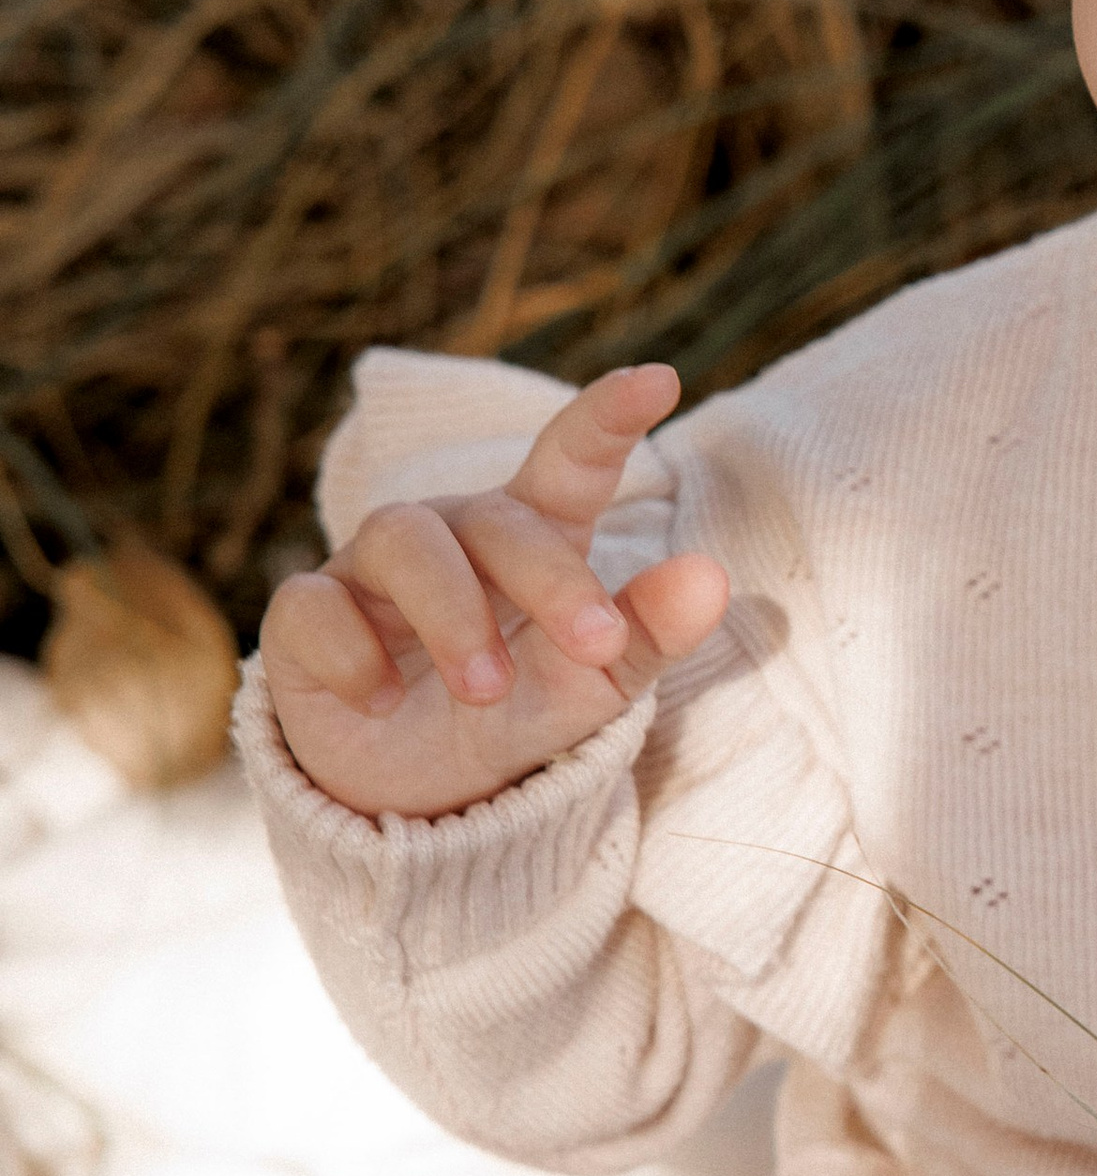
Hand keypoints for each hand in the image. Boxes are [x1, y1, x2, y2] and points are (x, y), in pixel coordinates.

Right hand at [260, 364, 729, 820]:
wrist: (410, 796)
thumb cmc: (509, 713)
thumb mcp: (585, 688)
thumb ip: (645, 636)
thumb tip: (713, 578)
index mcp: (530, 538)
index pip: (569, 463)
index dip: (606, 418)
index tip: (660, 380)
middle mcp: (452, 536)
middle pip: (496, 519)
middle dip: (549, 579)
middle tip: (593, 646)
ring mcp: (370, 570)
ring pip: (402, 540)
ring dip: (453, 616)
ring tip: (487, 691)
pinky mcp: (305, 617)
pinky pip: (313, 605)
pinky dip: (351, 655)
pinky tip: (380, 702)